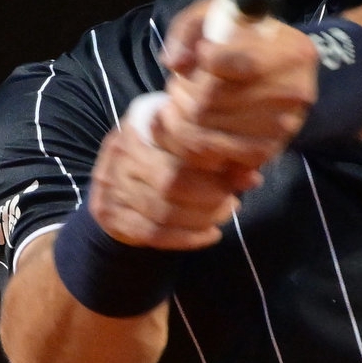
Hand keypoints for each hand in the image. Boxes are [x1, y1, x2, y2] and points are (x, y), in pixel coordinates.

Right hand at [88, 109, 261, 251]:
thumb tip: (252, 177)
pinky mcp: (109, 214)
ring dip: (199, 220)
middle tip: (232, 203)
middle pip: (168, 184)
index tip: (237, 180)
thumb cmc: (165, 155)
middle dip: (208, 199)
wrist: (121, 180)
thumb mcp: (189, 147)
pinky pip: (151, 233)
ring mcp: (110, 185)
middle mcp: (118, 152)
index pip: (177, 150)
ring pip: (160, 211)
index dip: (210, 170)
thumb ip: (218, 158)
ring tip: (223, 217)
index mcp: (140, 124)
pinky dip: (185, 238)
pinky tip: (209, 235)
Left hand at [152, 0, 319, 170]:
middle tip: (178, 84)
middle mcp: (294, 91)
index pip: (234, 61)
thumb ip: (189, 29)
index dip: (203, 59)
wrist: (282, 72)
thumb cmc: (247, 39)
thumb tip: (175, 63)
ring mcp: (283, 126)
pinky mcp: (269, 150)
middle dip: (182, 91)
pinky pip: (216, 153)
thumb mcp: (220, 14)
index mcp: (291, 51)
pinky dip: (193, 142)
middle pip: (211, 97)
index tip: (201, 53)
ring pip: (207, 128)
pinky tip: (190, 125)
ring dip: (181, 117)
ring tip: (181, 103)